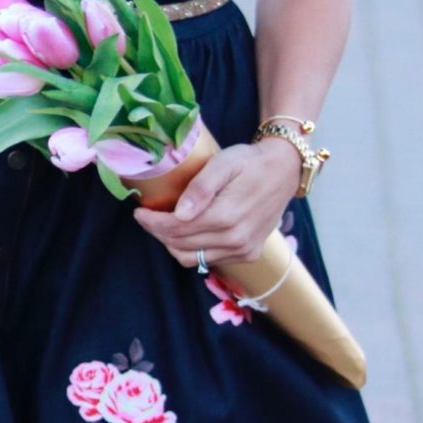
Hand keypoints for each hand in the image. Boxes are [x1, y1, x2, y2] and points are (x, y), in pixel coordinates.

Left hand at [132, 138, 300, 268]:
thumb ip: (200, 188)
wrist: (284, 170)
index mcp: (226, 217)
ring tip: (163, 226)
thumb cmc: (250, 162)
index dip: (152, 222)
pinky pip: (209, 260)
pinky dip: (192, 250)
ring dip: (172, 244)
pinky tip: (187, 233)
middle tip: (147, 217)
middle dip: (158, 232)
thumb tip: (179, 214)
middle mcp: (235, 239)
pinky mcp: (248, 253)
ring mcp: (243, 250)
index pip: (176, 228)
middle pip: (180, 244)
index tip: (139, 212)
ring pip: (192, 258)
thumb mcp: (223, 163)